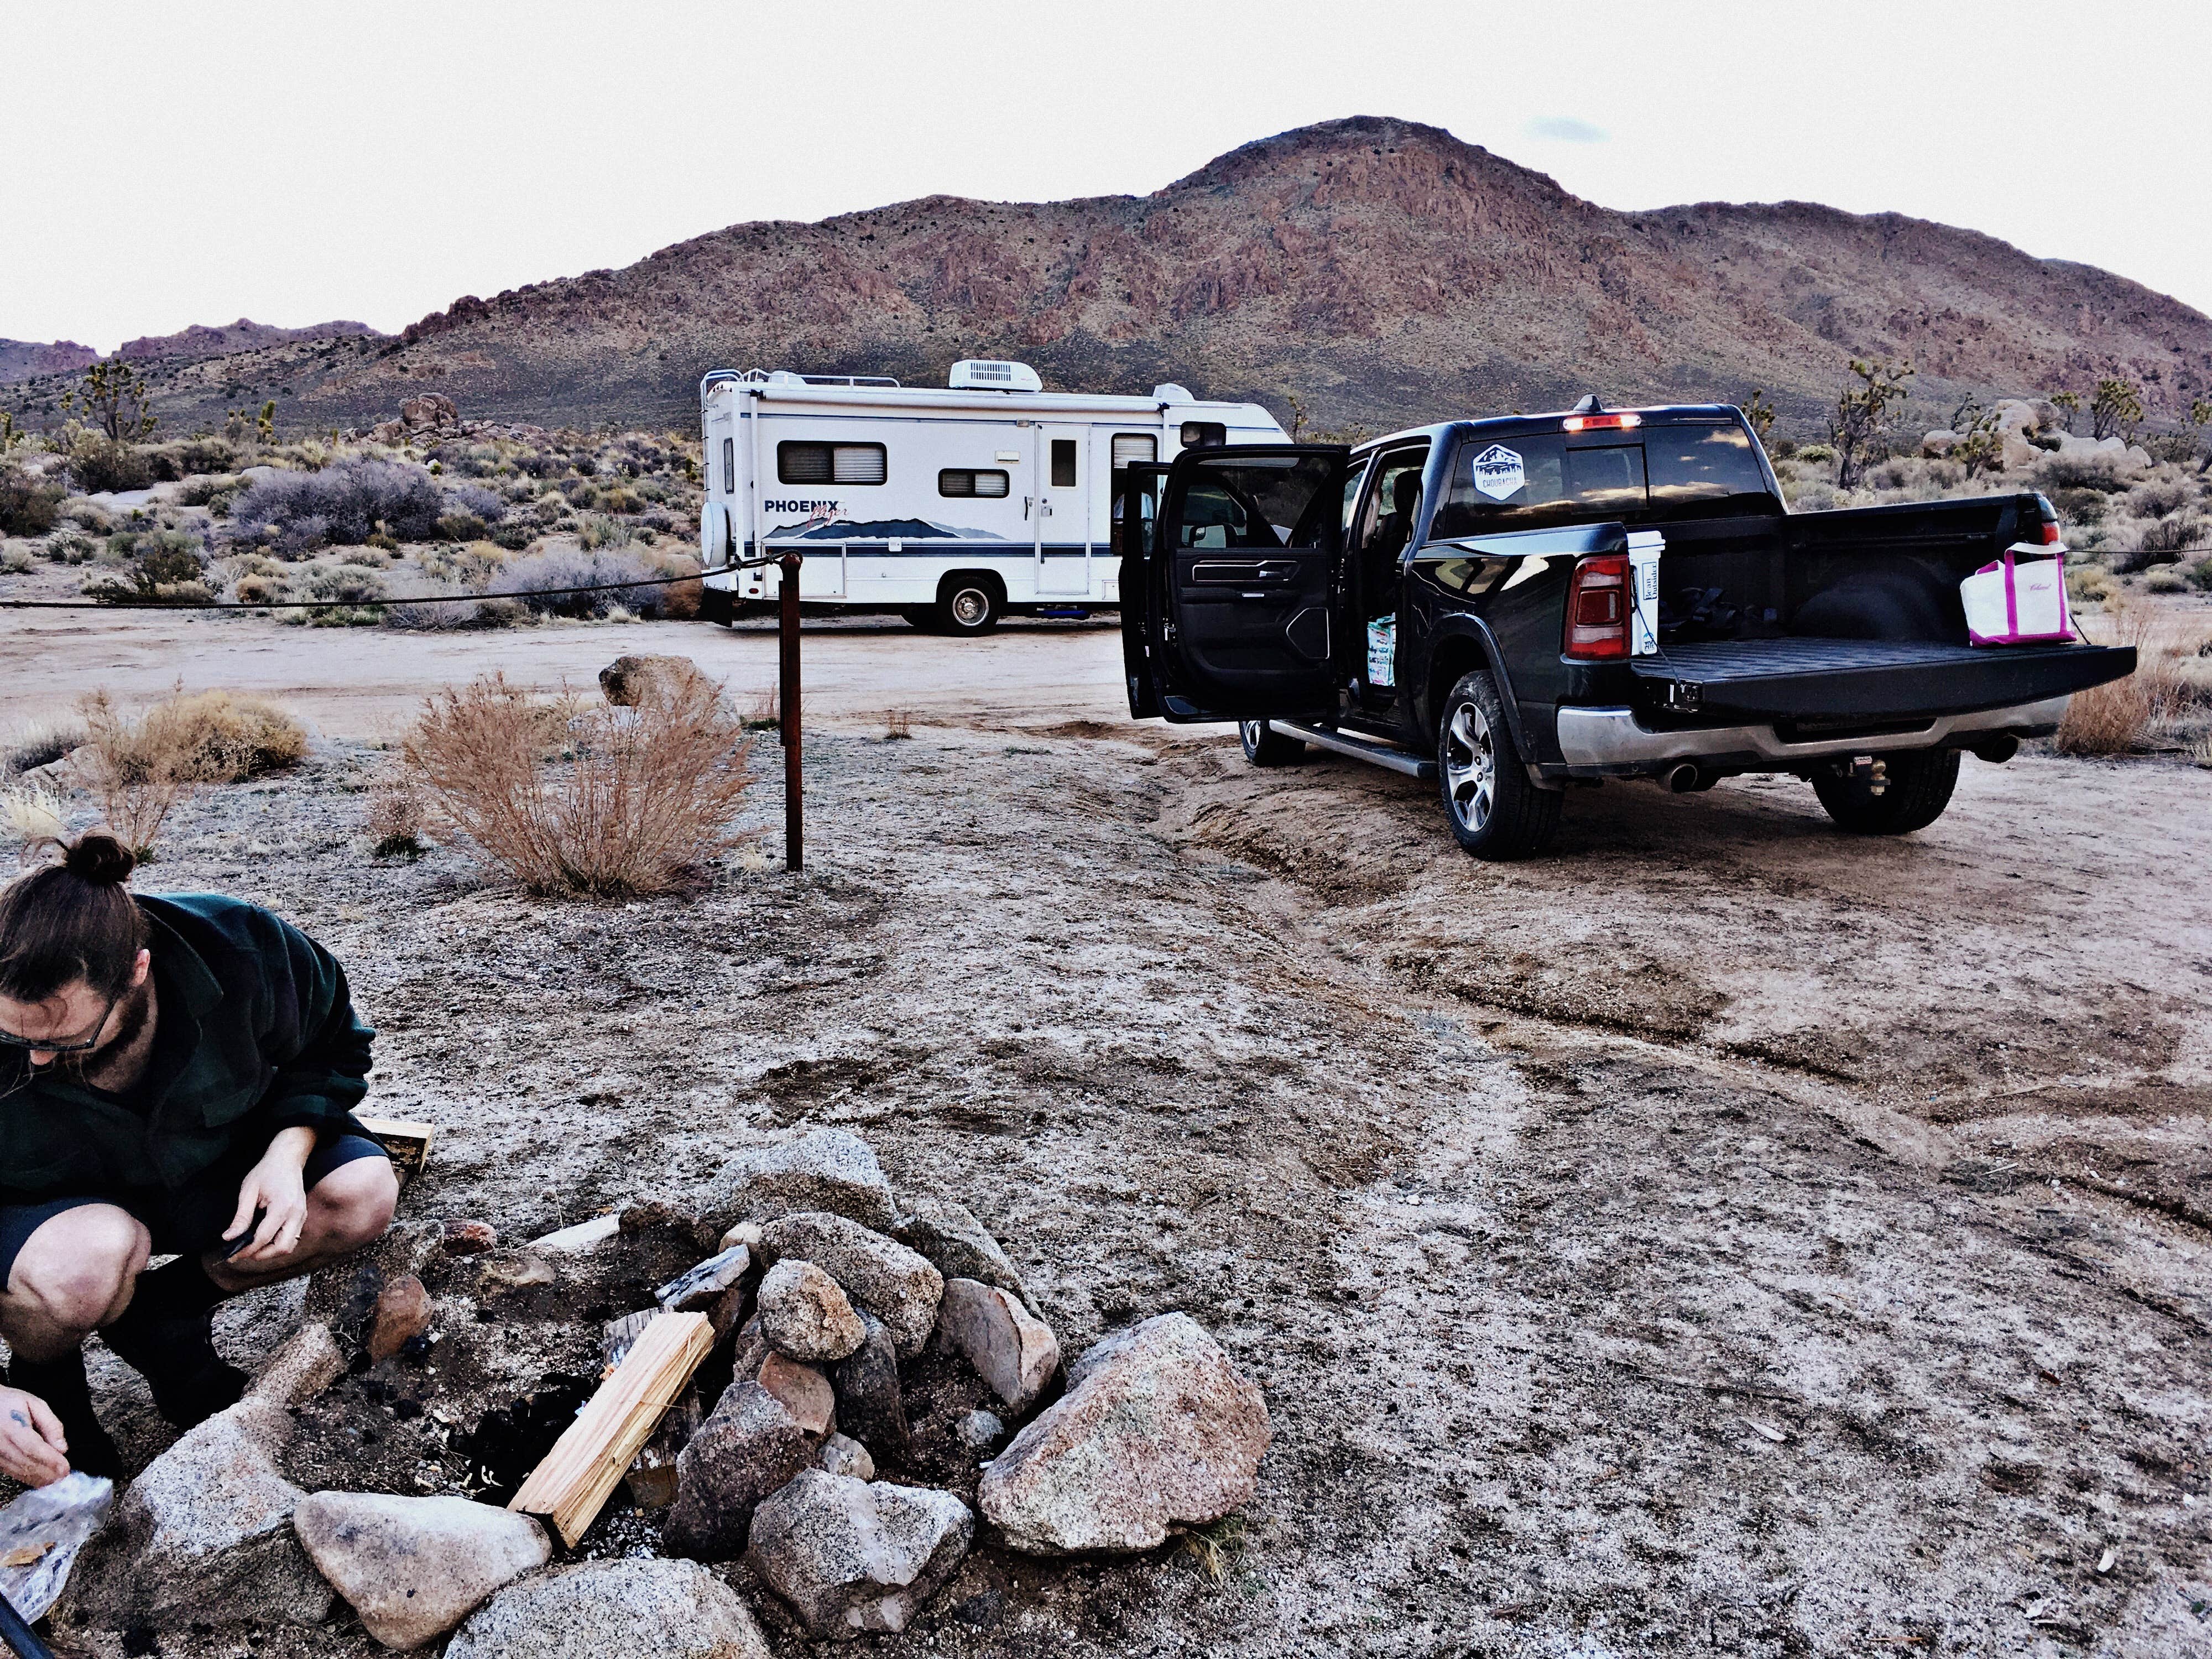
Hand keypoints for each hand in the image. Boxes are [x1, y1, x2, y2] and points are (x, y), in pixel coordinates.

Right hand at [0, 1385, 68, 1485]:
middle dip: (47, 1473)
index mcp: (12, 1429)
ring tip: (55, 1480)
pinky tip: (39, 1479)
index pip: (33, 1449)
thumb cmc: (8, 1402)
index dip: (50, 1461)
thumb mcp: (34, 1404)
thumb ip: (50, 1424)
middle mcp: (1, 1446)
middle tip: (63, 1477)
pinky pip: (11, 1472)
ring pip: (18, 1472)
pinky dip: (27, 1477)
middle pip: (26, 1464)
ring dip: (38, 1478)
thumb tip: (62, 1447)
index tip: (65, 1468)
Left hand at [224, 1127, 316, 1268]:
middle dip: (261, 1255)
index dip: (246, 1250)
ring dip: (271, 1252)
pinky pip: (292, 1238)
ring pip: (289, 1246)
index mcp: (283, 1207)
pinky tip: (264, 1239)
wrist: (288, 1158)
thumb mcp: (248, 1191)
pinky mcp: (302, 1216)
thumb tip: (228, 1238)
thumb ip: (240, 1217)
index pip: (263, 1237)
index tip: (232, 1255)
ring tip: (252, 1247)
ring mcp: (302, 1216)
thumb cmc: (267, 1171)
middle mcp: (297, 1214)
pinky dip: (277, 1244)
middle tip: (243, 1253)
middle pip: (282, 1248)